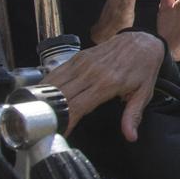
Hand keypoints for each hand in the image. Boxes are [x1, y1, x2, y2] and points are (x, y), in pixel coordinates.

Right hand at [47, 31, 166, 140]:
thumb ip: (132, 116)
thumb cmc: (142, 69)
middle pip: (61, 96)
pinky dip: (47, 84)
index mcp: (106, 84)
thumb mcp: (143, 94)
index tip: (58, 132)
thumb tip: (131, 136)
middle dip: (51, 113)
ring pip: (55, 83)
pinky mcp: (77, 57)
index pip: (77, 106)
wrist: (142, 42)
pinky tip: (40, 95)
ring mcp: (82, 63)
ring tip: (37, 113)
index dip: (65, 121)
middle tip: (44, 127)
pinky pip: (57, 72)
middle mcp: (91, 73)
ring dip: (44, 98)